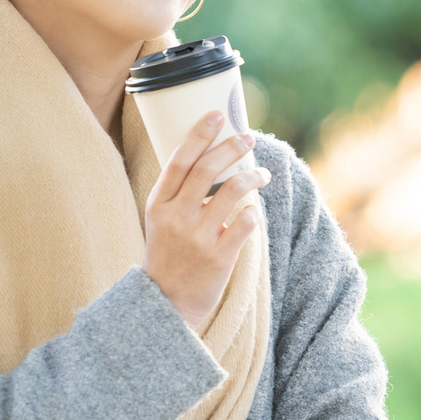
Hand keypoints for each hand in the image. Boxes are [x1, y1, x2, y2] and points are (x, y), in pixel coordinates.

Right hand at [142, 111, 270, 329]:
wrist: (166, 304)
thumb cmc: (168, 254)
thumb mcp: (161, 220)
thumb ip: (180, 192)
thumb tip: (212, 155)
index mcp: (158, 204)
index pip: (179, 160)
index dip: (199, 134)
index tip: (217, 115)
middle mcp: (176, 217)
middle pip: (208, 169)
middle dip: (232, 147)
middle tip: (248, 138)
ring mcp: (198, 238)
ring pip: (233, 192)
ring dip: (252, 176)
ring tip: (262, 173)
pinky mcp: (219, 257)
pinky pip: (246, 222)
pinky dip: (254, 211)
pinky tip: (255, 209)